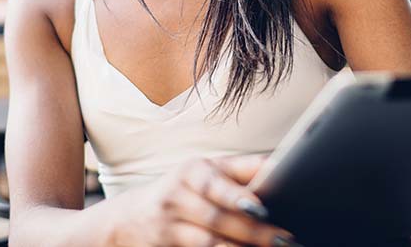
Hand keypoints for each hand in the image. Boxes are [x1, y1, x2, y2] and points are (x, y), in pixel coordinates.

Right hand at [116, 155, 298, 246]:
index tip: (263, 206)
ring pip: (210, 242)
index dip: (238, 194)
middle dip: (254, 230)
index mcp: (194, 171)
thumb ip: (240, 172)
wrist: (125, 220)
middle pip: (219, 217)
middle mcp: (179, 195)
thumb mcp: (204, 173)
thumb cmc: (181, 191)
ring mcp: (171, 225)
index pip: (218, 181)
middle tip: (285, 239)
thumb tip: (281, 170)